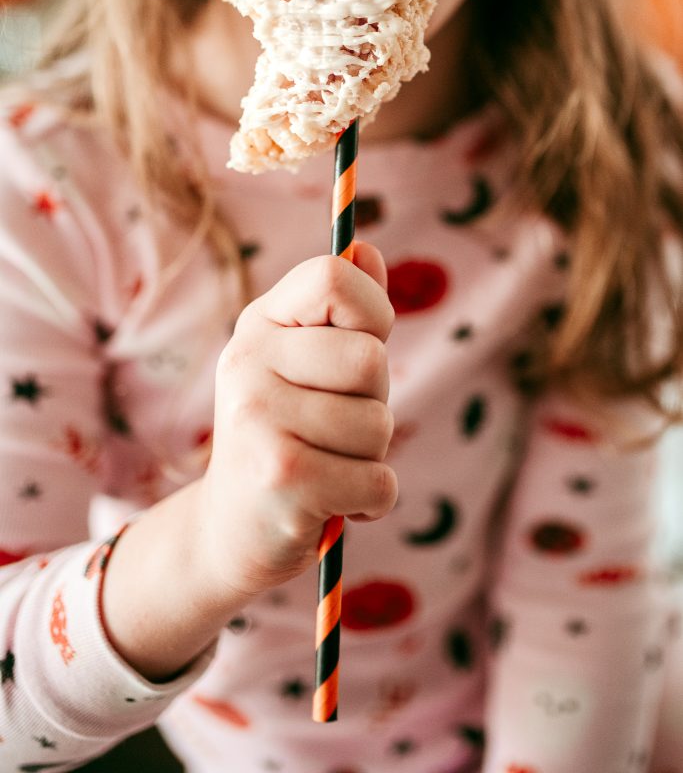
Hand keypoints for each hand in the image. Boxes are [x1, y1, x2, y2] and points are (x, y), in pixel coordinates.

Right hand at [197, 241, 396, 602]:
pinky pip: (379, 482)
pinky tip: (333, 503)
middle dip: (375, 403)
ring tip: (327, 465)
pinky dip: (371, 502)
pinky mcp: (282, 479)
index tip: (361, 344)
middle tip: (335, 428)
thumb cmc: (286, 435)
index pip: (333, 277)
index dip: (371, 312)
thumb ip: (341, 310)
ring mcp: (258, 420)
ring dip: (370, 457)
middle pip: (371, 360)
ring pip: (379, 426)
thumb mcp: (304, 364)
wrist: (229, 530)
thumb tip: (367, 249)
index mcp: (258, 325)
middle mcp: (247, 363)